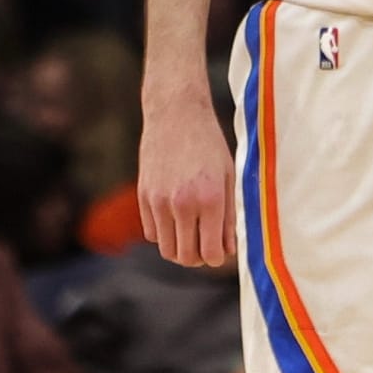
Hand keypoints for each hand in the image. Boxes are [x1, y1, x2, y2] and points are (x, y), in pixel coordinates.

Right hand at [140, 92, 236, 267]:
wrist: (176, 114)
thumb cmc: (209, 144)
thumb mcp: (228, 178)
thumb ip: (229, 216)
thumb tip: (227, 250)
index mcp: (209, 199)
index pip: (210, 253)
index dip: (216, 258)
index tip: (218, 251)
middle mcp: (182, 204)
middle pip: (186, 257)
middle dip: (197, 258)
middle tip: (205, 246)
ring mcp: (158, 201)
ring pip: (166, 250)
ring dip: (179, 249)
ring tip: (190, 235)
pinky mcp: (143, 196)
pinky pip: (151, 233)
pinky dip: (163, 233)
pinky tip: (174, 218)